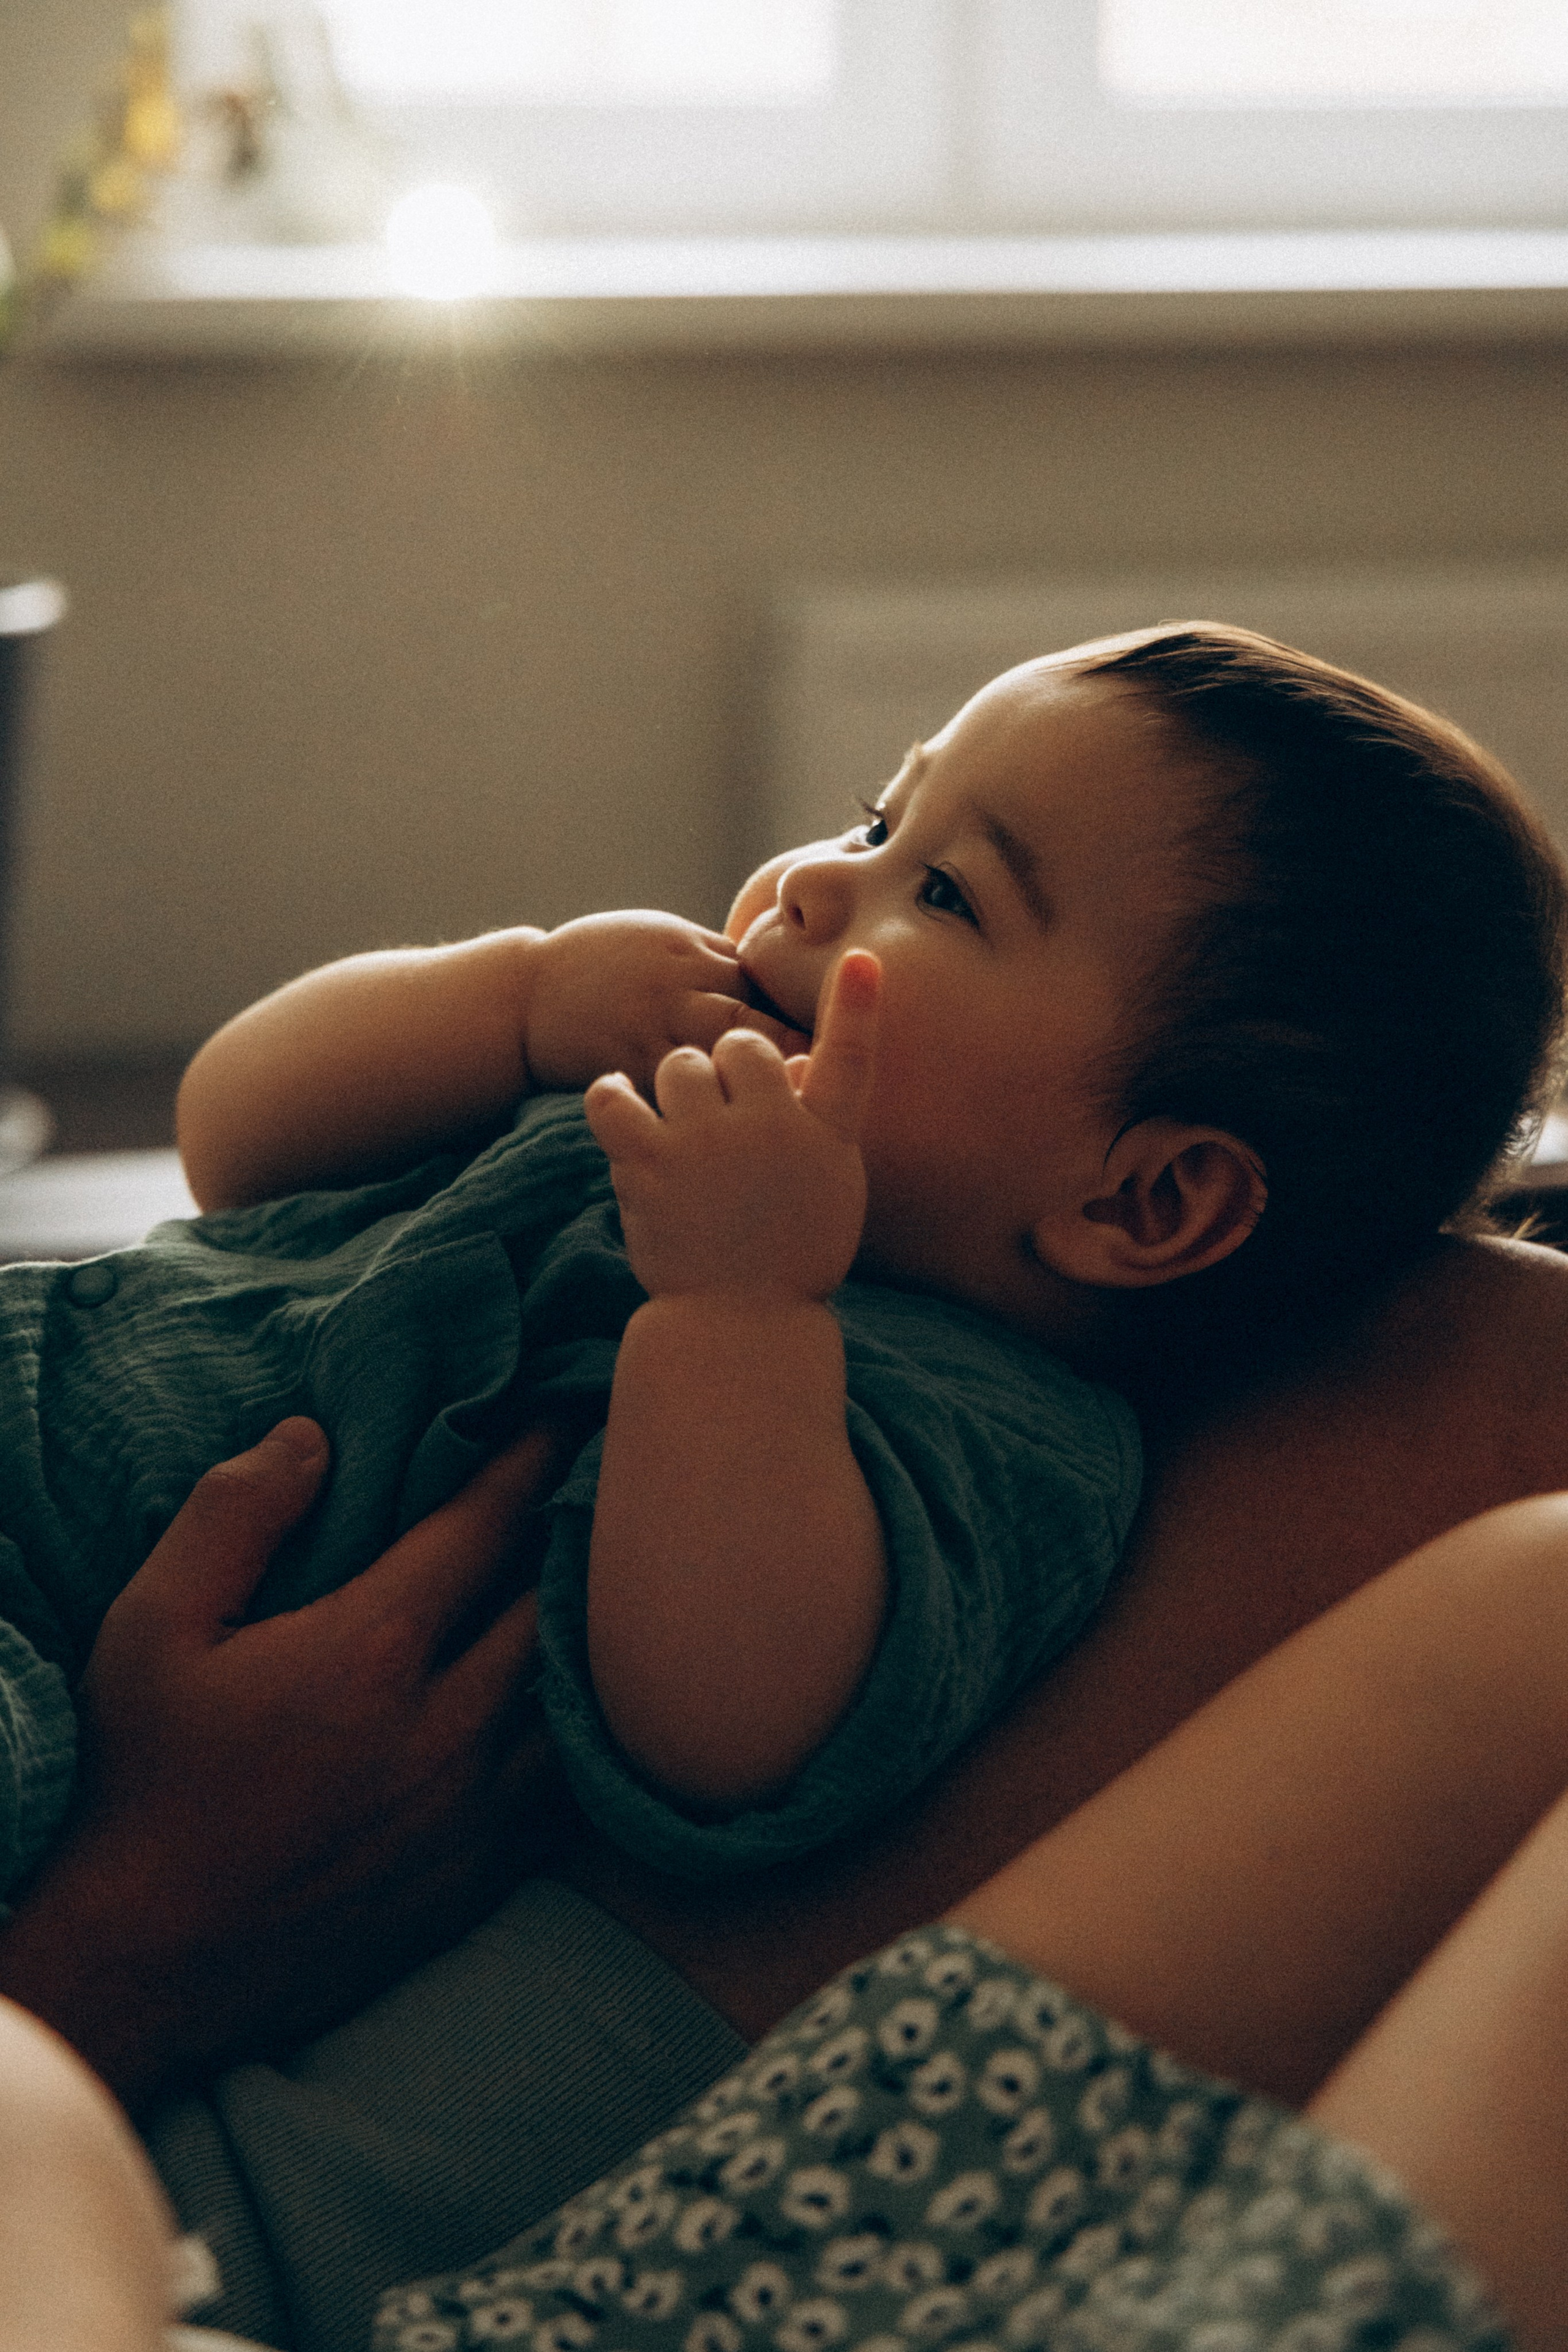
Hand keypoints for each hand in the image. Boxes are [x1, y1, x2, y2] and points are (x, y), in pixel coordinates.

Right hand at [0, 1416, 575, 2109]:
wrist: (147, 1965)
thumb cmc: (141, 1782)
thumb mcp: (150, 1629)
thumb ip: (232, 1516)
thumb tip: (311, 1436)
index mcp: (371, 1651)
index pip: (488, 1525)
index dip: (533, 1457)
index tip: (564, 1411)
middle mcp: (445, 1728)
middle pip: (556, 1601)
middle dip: (582, 1531)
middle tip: (604, 1480)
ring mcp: (473, 1811)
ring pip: (577, 1696)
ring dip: (591, 1633)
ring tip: (610, 1580)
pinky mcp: (481, 1876)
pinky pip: (568, 1784)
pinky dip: (581, 1730)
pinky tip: (581, 1699)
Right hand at [525, 910, 810, 1096]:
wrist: (526, 995)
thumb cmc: (602, 966)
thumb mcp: (661, 942)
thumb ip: (714, 962)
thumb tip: (773, 981)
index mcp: (689, 950)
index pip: (758, 978)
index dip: (796, 1010)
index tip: (829, 1040)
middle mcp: (674, 984)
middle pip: (748, 1017)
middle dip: (788, 1050)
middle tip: (820, 1084)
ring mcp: (650, 1025)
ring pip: (716, 1055)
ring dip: (753, 1085)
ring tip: (787, 1116)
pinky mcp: (627, 1064)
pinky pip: (676, 1091)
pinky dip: (707, 1112)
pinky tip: (734, 1138)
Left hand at [583, 949, 879, 1302]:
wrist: (738, 1322)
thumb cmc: (788, 1253)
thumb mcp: (825, 1187)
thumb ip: (810, 1120)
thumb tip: (785, 1064)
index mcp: (823, 1135)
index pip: (849, 1058)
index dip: (858, 1006)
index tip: (863, 960)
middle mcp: (770, 1129)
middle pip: (734, 1047)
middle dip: (723, 1070)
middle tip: (719, 1119)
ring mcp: (708, 1143)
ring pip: (677, 1066)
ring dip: (673, 1088)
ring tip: (677, 1131)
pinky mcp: (651, 1165)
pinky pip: (615, 1099)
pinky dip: (611, 1095)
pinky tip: (617, 1103)